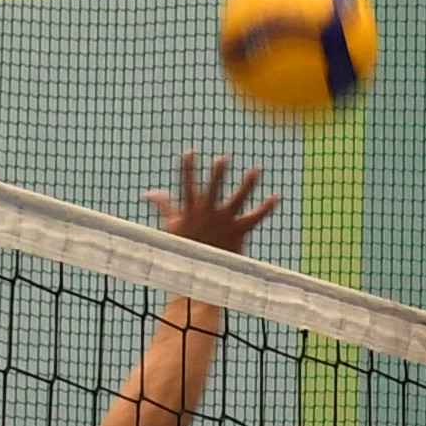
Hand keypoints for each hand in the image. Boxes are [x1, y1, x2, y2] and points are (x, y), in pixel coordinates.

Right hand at [153, 152, 275, 260]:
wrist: (199, 273)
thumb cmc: (184, 247)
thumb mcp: (170, 225)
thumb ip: (163, 205)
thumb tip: (149, 193)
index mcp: (190, 210)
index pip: (187, 185)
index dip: (187, 168)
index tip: (188, 152)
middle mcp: (209, 213)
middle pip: (214, 189)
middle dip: (218, 174)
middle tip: (223, 159)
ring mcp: (225, 222)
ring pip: (238, 199)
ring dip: (247, 184)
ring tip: (255, 170)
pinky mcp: (239, 231)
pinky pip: (255, 217)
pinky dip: (266, 207)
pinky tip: (275, 197)